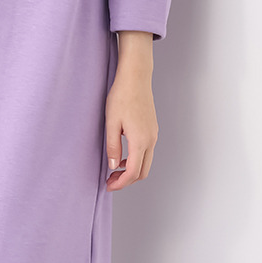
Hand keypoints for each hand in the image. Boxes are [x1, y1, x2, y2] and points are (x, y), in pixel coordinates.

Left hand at [106, 32, 156, 188]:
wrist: (136, 77)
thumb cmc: (122, 96)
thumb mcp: (111, 123)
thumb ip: (113, 147)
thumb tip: (114, 166)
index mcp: (141, 140)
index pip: (133, 172)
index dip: (121, 183)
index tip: (108, 185)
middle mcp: (151, 140)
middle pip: (143, 172)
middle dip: (127, 180)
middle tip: (110, 180)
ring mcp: (153, 134)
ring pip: (146, 162)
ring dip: (131, 170)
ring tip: (114, 169)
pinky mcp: (152, 129)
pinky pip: (147, 152)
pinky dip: (136, 159)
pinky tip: (122, 155)